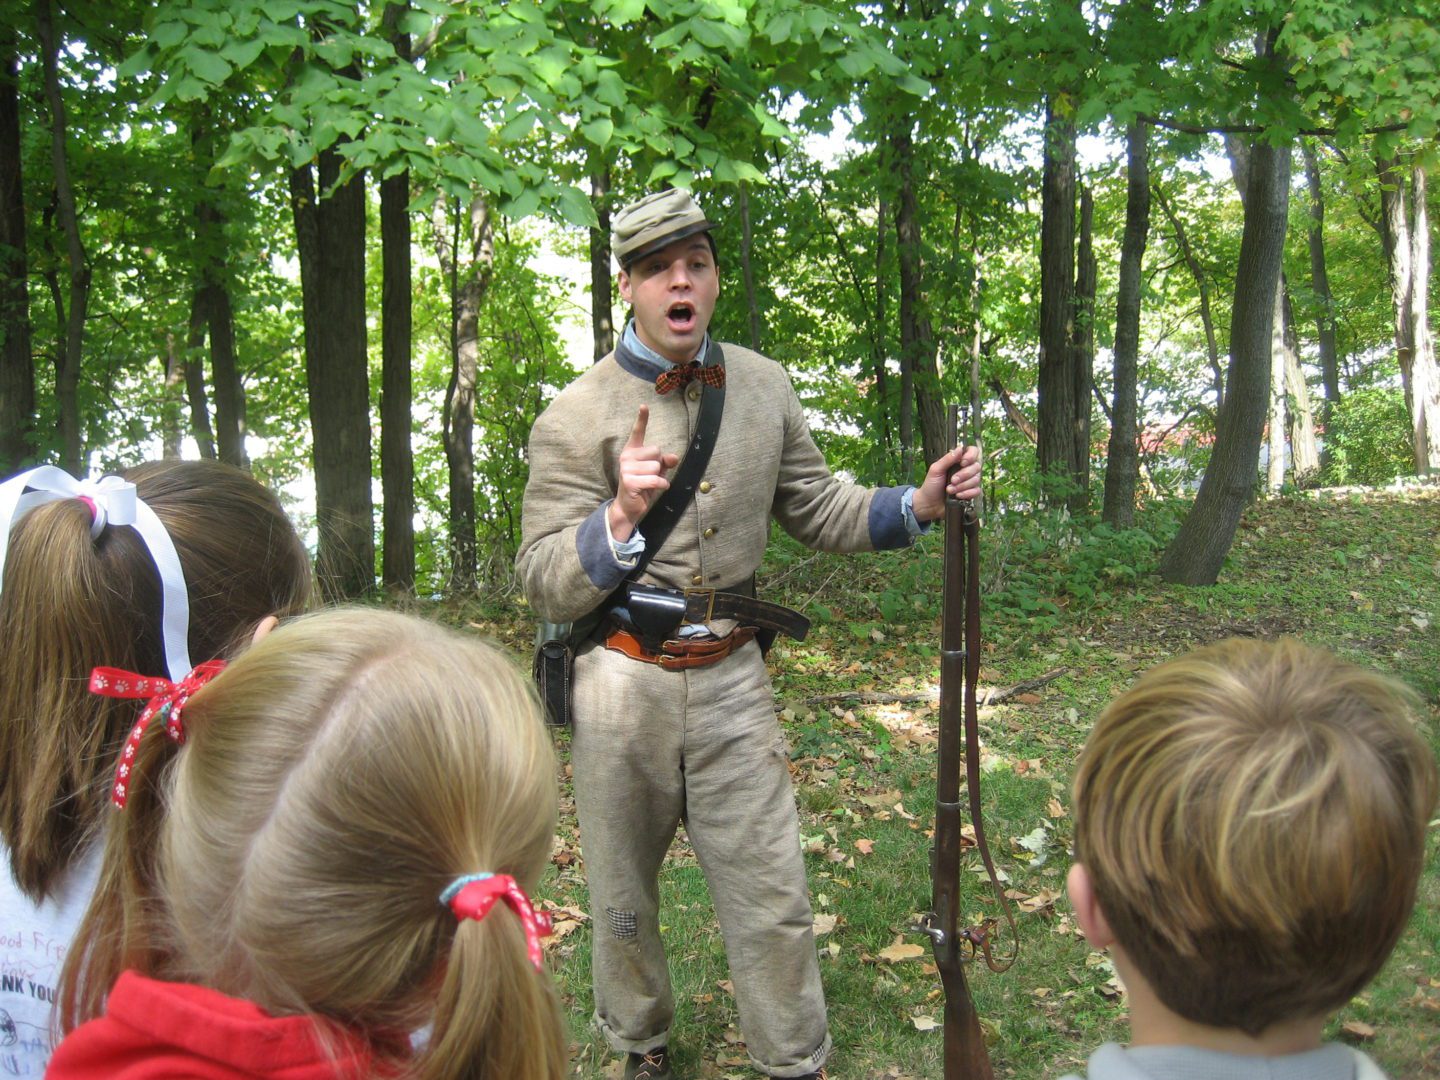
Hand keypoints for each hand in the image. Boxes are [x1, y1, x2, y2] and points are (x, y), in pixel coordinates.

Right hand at [610, 405, 679, 540]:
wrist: (629, 507)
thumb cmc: (643, 486)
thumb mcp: (657, 472)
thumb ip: (665, 462)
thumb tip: (674, 457)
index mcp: (632, 451)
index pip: (638, 432)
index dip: (642, 419)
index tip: (644, 406)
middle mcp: (627, 456)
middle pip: (656, 451)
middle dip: (659, 465)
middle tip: (650, 476)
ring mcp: (626, 468)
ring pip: (657, 466)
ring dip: (659, 477)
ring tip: (649, 484)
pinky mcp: (629, 481)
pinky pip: (655, 479)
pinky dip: (661, 485)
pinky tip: (655, 489)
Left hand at [910, 445, 980, 522]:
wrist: (929, 504)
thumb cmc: (931, 485)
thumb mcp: (936, 470)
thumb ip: (947, 459)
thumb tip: (960, 448)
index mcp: (957, 461)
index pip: (973, 451)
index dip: (971, 456)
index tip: (962, 463)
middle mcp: (966, 469)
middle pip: (976, 466)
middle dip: (963, 475)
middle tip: (952, 480)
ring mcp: (969, 481)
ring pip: (976, 479)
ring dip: (962, 486)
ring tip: (949, 490)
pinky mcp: (970, 493)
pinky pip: (977, 491)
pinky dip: (967, 493)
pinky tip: (958, 496)